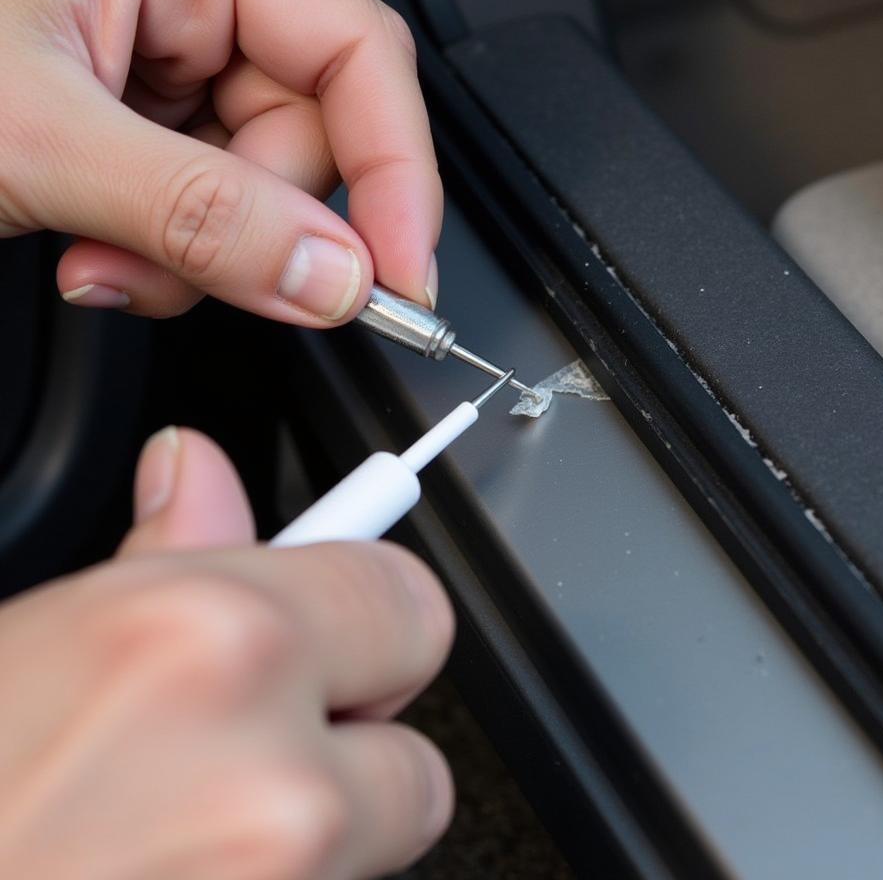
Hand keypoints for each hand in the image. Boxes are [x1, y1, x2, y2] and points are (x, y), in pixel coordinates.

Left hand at [0, 0, 441, 321]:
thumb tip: (333, 275)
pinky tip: (102, 250)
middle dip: (256, 228)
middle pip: (316, 138)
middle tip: (186, 272)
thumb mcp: (41, 139)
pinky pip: (221, 210)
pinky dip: (173, 257)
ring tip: (104, 257)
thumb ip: (202, 214)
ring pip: (270, 192)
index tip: (401, 272)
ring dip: (201, 255)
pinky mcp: (159, 123)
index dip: (399, 171)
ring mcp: (182, 62)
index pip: (360, 54)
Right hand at [0, 428, 454, 878]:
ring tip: (165, 840)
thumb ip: (163, 558)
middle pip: (415, 756)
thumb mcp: (32, 644)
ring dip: (303, 842)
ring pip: (366, 855)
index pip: (411, 601)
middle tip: (244, 750)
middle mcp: (268, 782)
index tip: (349, 629)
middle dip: (349, 748)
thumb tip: (198, 470)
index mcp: (212, 644)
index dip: (373, 618)